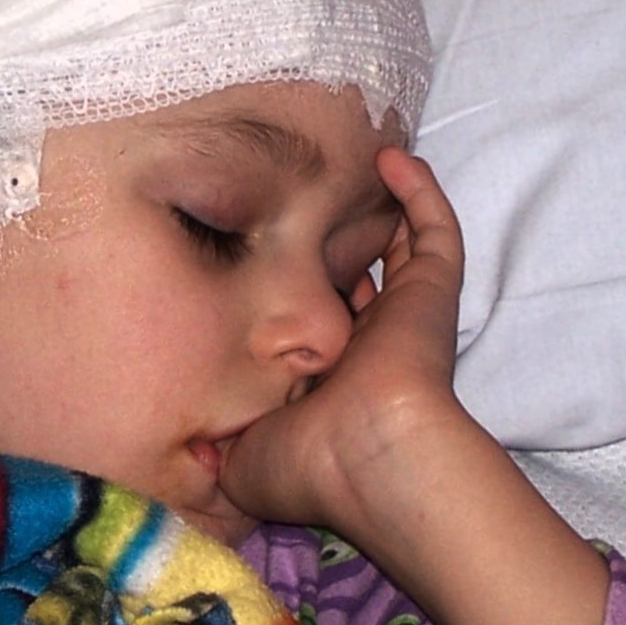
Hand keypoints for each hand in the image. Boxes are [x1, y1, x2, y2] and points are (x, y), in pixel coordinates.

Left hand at [220, 147, 607, 624]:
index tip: (260, 261)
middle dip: (339, 244)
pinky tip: (393, 159)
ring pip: (401, 247)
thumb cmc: (306, 465)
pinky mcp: (433, 292)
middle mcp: (370, 342)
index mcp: (330, 380)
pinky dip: (420, 193)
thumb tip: (191, 447)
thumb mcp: (239, 461)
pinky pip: (435, 231)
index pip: (316, 327)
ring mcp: (404, 314)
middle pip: (357, 278)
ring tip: (361, 161)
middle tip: (312, 201)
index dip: (297, 297)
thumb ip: (214, 444)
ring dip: (384, 207)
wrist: (372, 461)